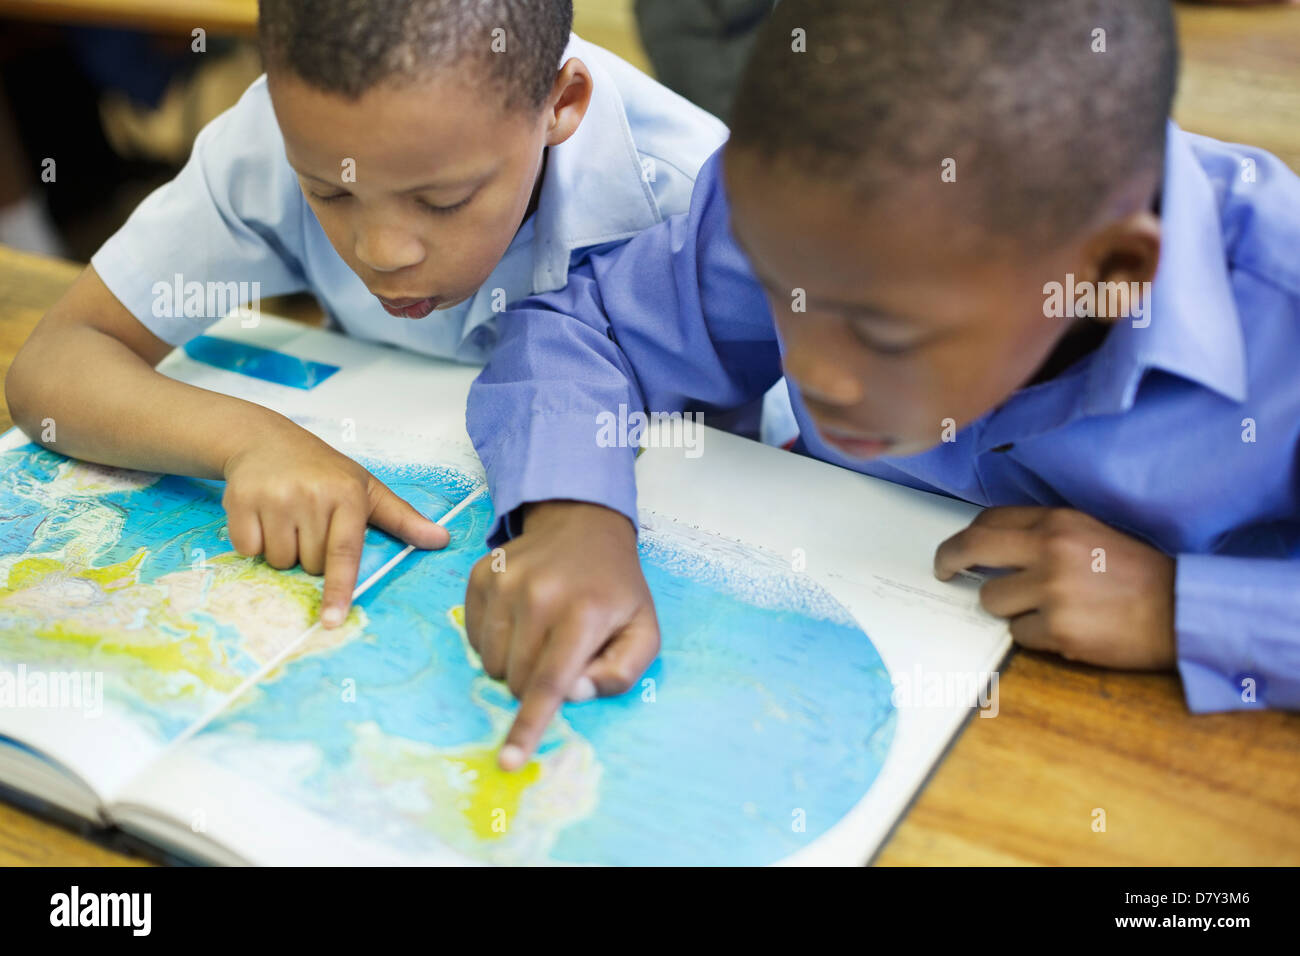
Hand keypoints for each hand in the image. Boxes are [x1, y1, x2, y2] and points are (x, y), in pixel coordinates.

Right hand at [221, 423, 448, 626]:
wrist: (265, 439)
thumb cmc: (323, 470)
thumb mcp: (366, 488)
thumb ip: (402, 518)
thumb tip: (441, 540)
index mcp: (347, 494)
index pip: (345, 552)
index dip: (338, 588)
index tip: (332, 619)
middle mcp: (311, 494)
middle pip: (312, 565)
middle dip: (312, 555)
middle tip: (310, 522)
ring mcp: (274, 497)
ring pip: (280, 561)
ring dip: (283, 550)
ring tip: (286, 517)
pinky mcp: (240, 501)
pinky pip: (249, 549)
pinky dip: (254, 542)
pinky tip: (262, 515)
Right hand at [465, 500, 659, 770]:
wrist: (583, 525)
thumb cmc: (616, 588)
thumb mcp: (643, 631)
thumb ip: (619, 673)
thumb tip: (573, 693)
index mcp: (583, 613)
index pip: (549, 682)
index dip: (528, 726)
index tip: (508, 761)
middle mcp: (538, 595)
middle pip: (518, 680)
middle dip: (536, 684)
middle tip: (561, 653)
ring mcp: (504, 583)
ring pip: (492, 662)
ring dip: (515, 663)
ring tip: (542, 632)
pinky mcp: (481, 576)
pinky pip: (475, 638)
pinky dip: (496, 641)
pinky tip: (521, 617)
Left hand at [933, 507, 1175, 668]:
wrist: (1179, 610)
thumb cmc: (1135, 573)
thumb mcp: (1089, 534)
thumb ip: (1043, 535)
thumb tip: (993, 548)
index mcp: (1057, 523)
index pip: (987, 521)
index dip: (966, 537)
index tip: (958, 551)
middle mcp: (1049, 551)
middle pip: (970, 549)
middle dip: (949, 561)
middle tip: (946, 572)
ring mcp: (1051, 591)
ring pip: (991, 599)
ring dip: (1007, 608)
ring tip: (1044, 609)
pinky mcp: (1057, 629)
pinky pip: (1017, 633)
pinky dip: (1033, 635)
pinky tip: (1064, 629)